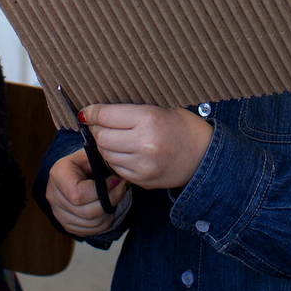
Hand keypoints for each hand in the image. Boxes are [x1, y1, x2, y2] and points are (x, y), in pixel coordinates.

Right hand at [45, 148, 129, 235]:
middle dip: (110, 203)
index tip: (117, 180)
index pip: (79, 195)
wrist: (76, 171)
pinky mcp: (66, 224)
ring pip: (90, 224)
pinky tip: (108, 209)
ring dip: (109, 214)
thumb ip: (105, 164)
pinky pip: (89, 231)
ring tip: (115, 199)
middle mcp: (53, 195)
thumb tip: (118, 179)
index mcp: (58, 174)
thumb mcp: (95, 155)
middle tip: (121, 189)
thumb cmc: (87, 162)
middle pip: (86, 212)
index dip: (103, 191)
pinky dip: (103, 223)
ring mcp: (58, 213)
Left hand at [83, 104, 212, 189]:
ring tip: (114, 138)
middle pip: (102, 137)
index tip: (86, 112)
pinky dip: (115, 160)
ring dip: (105, 146)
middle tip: (100, 125)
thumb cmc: (183, 128)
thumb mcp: (160, 109)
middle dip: (97, 130)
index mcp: (150, 119)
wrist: (205, 157)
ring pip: (106, 154)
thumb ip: (131, 111)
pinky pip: (116, 169)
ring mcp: (143, 165)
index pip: (106, 115)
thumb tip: (98, 112)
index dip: (91, 113)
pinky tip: (124, 152)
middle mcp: (145, 143)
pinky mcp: (143, 180)